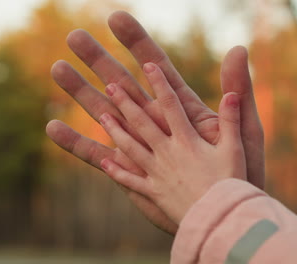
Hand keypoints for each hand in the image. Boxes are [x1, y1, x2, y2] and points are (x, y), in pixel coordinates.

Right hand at [46, 11, 263, 233]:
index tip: (116, 19)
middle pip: (123, 85)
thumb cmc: (241, 174)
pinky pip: (96, 155)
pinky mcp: (129, 172)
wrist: (225, 213)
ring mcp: (140, 146)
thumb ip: (239, 91)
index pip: (157, 68)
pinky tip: (53, 127)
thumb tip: (239, 49)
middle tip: (74, 37)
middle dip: (99, 60)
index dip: (137, 44)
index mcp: (181, 109)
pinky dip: (75, 142)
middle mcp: (156, 123)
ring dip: (80, 92)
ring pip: (103, 114)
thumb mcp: (243, 130)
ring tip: (57, 69)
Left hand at [100, 63, 245, 222]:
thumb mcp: (236, 149)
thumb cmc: (231, 184)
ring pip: (131, 148)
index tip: (148, 65)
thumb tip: (231, 93)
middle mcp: (167, 153)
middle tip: (110, 85)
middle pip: (142, 123)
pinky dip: (117, 172)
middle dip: (126, 102)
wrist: (219, 219)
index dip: (160, 84)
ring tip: (102, 116)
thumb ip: (231, 121)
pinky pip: (131, 181)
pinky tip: (104, 162)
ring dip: (116, 131)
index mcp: (187, 141)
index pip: (171, 105)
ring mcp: (157, 174)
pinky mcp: (154, 193)